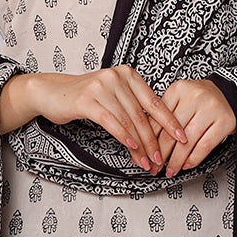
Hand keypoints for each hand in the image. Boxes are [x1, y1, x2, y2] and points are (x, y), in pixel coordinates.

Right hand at [7, 65, 188, 171]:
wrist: (53, 93)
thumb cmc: (86, 98)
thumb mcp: (113, 97)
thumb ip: (132, 108)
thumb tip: (156, 135)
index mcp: (128, 74)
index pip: (154, 101)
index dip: (170, 121)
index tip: (183, 137)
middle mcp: (117, 76)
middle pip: (142, 114)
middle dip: (154, 140)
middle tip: (161, 159)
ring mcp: (102, 86)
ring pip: (128, 120)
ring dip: (140, 144)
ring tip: (146, 162)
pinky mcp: (87, 99)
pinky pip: (111, 120)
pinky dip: (123, 135)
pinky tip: (131, 147)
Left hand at [149, 79, 236, 177]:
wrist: (231, 95)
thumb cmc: (201, 101)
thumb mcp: (180, 100)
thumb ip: (164, 116)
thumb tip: (146, 142)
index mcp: (179, 89)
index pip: (159, 119)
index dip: (150, 141)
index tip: (146, 155)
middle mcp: (195, 95)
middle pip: (172, 132)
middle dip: (162, 154)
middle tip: (156, 167)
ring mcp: (211, 108)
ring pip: (188, 141)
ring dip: (177, 160)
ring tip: (171, 170)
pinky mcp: (225, 120)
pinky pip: (205, 145)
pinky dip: (194, 158)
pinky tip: (187, 164)